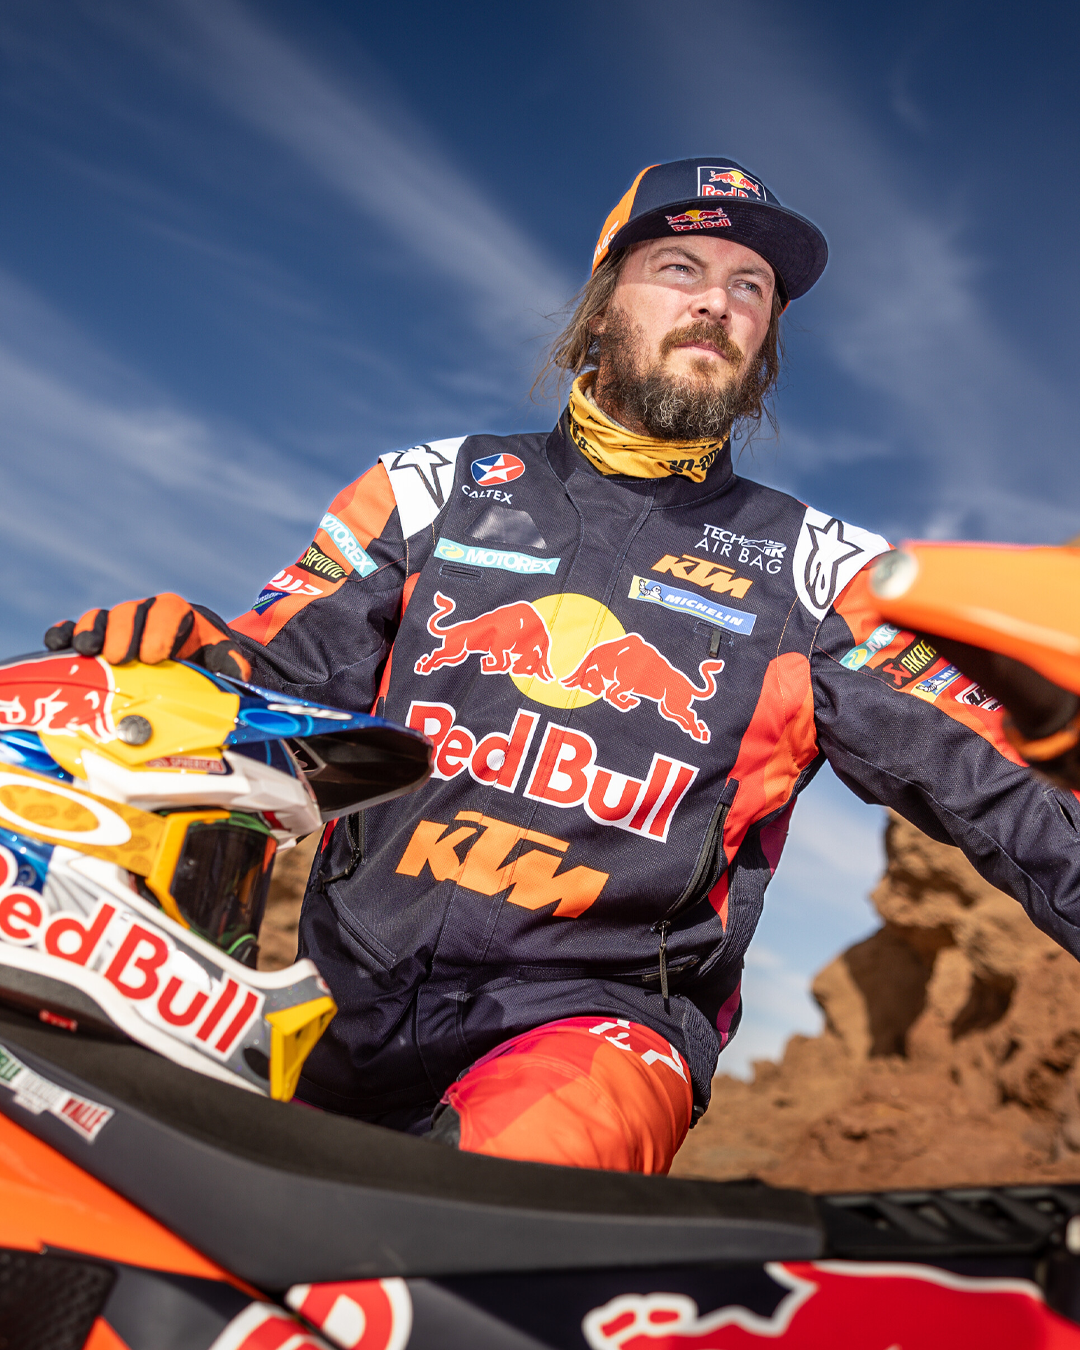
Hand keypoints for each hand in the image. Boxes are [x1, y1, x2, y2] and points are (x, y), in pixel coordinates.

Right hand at [44, 594, 250, 680]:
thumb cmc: (204, 658)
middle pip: (131, 613)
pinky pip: (74, 629)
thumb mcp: (222, 658)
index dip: (158, 630)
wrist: (185, 658)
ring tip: (88, 652)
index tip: (154, 656)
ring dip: (92, 632)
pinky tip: (58, 647)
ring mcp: (116, 624)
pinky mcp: (93, 637)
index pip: (168, 610)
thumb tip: (236, 673)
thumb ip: (231, 663)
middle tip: (119, 658)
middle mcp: (144, 613)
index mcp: (178, 614)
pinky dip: (64, 635)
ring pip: (101, 618)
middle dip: (123, 633)